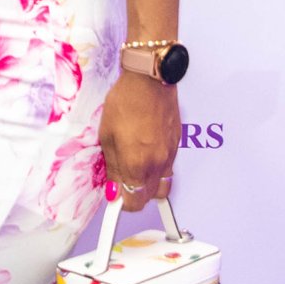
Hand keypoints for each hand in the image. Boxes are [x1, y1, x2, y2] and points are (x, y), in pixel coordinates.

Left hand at [99, 73, 178, 209]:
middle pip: (148, 198)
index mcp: (137, 164)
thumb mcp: (107, 136)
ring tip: (134, 169)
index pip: (133, 202)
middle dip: (134, 196)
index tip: (113, 197)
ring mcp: (170, 156)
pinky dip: (157, 170)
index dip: (121, 203)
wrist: (150, 80)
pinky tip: (146, 154)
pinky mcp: (176, 147)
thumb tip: (113, 191)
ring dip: (147, 185)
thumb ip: (112, 168)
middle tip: (120, 182)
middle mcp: (157, 164)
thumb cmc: (126, 102)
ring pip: (161, 187)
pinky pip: (168, 170)